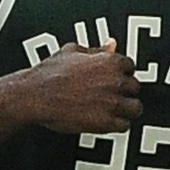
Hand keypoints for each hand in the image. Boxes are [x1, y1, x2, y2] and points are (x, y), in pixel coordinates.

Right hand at [6, 38, 144, 137]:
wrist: (34, 96)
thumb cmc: (49, 74)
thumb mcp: (72, 51)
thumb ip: (96, 49)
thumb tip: (111, 44)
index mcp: (110, 61)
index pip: (130, 67)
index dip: (120, 74)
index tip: (112, 79)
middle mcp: (115, 81)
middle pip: (135, 87)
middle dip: (124, 91)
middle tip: (110, 95)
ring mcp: (112, 102)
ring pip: (135, 108)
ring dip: (125, 109)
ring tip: (112, 110)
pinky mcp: (106, 122)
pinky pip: (124, 125)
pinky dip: (117, 125)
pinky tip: (105, 120)